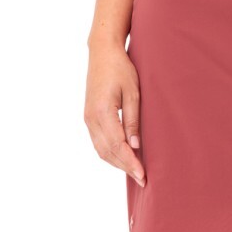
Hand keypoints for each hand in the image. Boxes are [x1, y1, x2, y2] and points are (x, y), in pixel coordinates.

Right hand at [85, 46, 145, 186]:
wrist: (102, 53)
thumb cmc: (121, 69)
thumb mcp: (133, 93)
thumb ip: (133, 120)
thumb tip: (135, 145)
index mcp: (102, 112)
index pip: (117, 145)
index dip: (130, 162)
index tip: (143, 174)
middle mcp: (91, 118)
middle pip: (107, 152)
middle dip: (125, 167)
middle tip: (143, 179)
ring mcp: (88, 118)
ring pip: (101, 150)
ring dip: (117, 163)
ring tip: (135, 172)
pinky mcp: (89, 117)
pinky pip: (98, 142)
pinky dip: (110, 153)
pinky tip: (123, 157)